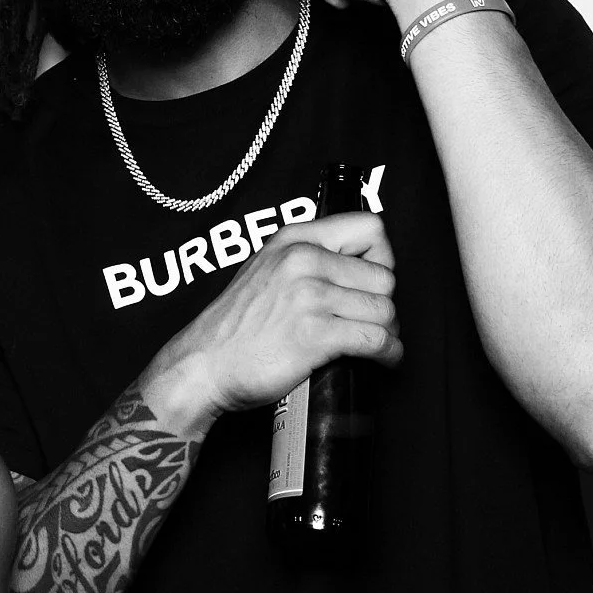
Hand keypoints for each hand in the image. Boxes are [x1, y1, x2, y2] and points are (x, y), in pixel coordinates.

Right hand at [141, 212, 401, 433]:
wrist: (203, 364)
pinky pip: (376, 339)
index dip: (383, 257)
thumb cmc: (235, 325)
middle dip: (385, 303)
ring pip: (384, 309)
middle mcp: (302, 260)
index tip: (373, 281)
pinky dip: (389, 352)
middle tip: (374, 322)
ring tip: (379, 342)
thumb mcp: (265, 268)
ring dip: (389, 331)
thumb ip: (306, 257)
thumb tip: (361, 264)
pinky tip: (384, 358)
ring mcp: (308, 296)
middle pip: (385, 275)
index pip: (370, 228)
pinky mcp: (315, 334)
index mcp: (293, 239)